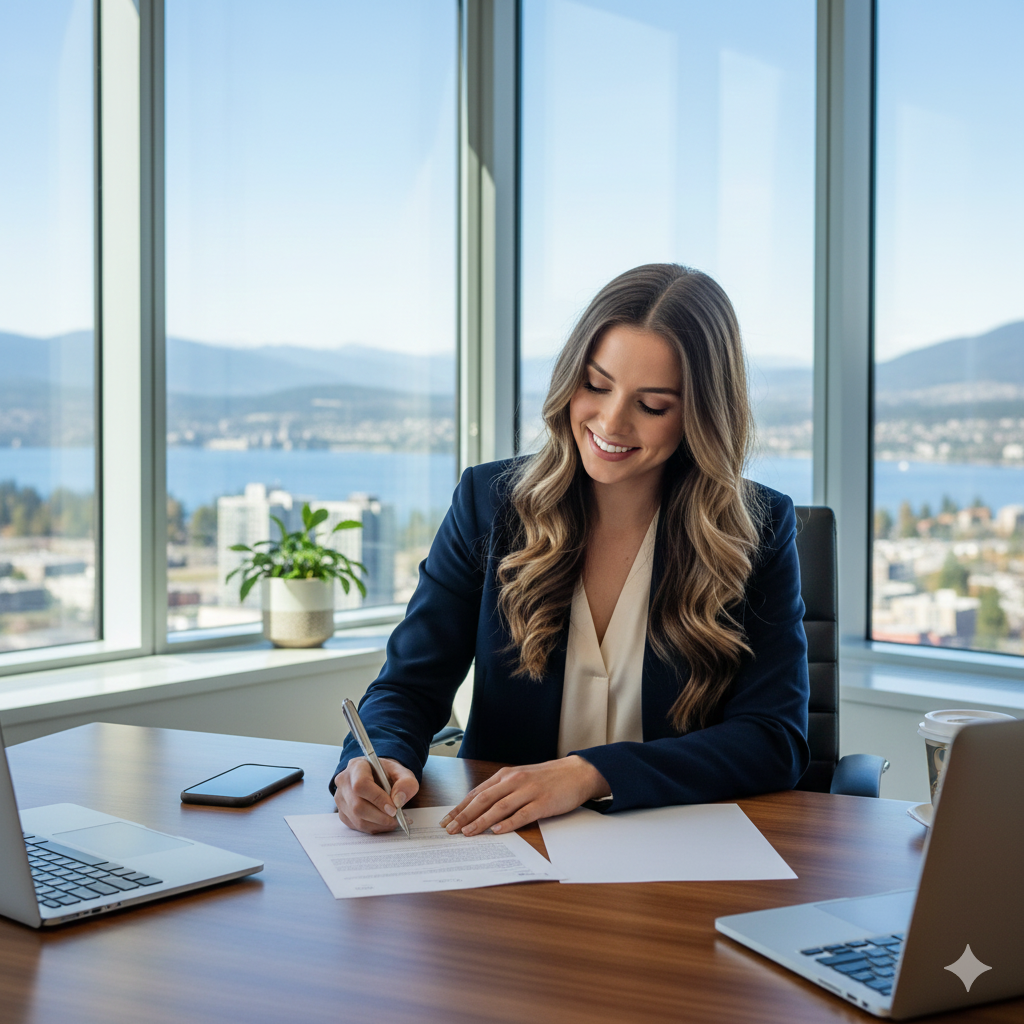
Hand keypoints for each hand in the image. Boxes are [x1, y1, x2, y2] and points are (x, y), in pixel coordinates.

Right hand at [333, 757, 418, 833]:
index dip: (377, 799)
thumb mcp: (402, 772)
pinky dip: (373, 828)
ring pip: (357, 819)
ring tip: (393, 822)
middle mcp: (344, 782)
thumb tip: (398, 801)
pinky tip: (384, 823)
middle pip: (357, 805)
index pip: (361, 784)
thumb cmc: (388, 774)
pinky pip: (356, 826)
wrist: (377, 777)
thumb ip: (406, 783)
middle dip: (380, 816)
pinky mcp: (342, 813)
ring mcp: (340, 798)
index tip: (393, 808)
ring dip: (378, 824)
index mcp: (357, 766)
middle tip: (396, 818)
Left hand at [438, 755, 610, 836]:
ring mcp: (528, 791)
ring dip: (481, 822)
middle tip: (450, 829)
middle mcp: (514, 781)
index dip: (460, 807)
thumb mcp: (521, 778)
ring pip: (499, 808)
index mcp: (506, 775)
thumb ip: (502, 790)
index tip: (446, 819)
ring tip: (467, 833)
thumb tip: (479, 808)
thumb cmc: (547, 777)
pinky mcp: (542, 803)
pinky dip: (508, 823)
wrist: (576, 772)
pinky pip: (522, 814)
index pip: (477, 792)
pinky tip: (497, 831)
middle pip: (483, 800)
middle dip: (464, 816)